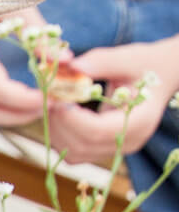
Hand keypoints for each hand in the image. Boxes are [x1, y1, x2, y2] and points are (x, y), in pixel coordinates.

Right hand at [0, 10, 46, 126]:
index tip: (50, 99)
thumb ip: (40, 35)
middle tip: (47, 108)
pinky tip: (23, 102)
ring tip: (38, 107)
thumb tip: (66, 61)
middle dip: (17, 117)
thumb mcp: (18, 7)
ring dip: (9, 118)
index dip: (23, 101)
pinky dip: (2, 111)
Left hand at [46, 37, 178, 162]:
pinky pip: (75, 153)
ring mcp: (116, 151)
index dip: (72, 119)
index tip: (57, 100)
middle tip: (48, 100)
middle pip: (82, 146)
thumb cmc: (147, 64)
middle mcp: (128, 143)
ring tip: (53, 105)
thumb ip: (101, 62)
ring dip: (57, 132)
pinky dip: (61, 136)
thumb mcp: (129, 57)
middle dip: (59, 124)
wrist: (162, 77)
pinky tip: (60, 115)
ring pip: (75, 154)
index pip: (98, 131)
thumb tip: (72, 67)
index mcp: (140, 122)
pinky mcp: (103, 151)